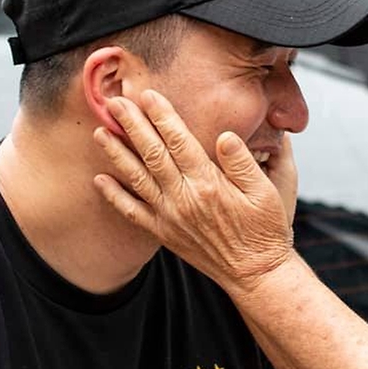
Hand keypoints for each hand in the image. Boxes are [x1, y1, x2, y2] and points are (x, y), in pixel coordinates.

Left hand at [92, 90, 295, 289]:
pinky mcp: (165, 233)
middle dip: (132, 125)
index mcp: (209, 184)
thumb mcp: (267, 191)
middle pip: (152, 154)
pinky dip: (114, 196)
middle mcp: (184, 199)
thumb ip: (243, 162)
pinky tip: (100, 179)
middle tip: (115, 102)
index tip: (149, 95)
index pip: (180, 142)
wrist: (256, 273)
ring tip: (100, 132)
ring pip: (137, 179)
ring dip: (117, 154)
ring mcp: (171, 217)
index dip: (162, 116)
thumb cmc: (266, 230)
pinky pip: (133, 213)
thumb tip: (225, 136)